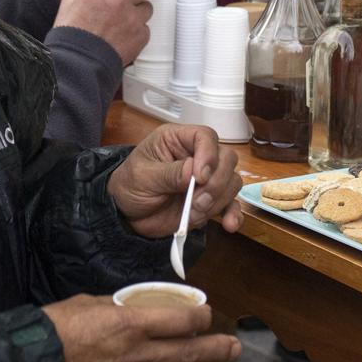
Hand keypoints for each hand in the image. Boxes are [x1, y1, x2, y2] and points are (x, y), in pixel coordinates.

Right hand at [43, 295, 238, 361]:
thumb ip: (120, 307)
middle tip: (234, 348)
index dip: (200, 315)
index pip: (179, 320)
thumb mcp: (91, 303)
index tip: (208, 313)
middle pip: (186, 353)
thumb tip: (138, 307)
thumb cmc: (57, 326)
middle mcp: (136, 354)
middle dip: (215, 350)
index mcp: (130, 324)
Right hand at [54, 0, 163, 64]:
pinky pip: (145, 27)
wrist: (77, 64)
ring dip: (140, 8)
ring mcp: (133, 20)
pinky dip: (137, 29)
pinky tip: (122, 34)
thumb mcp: (70, 0)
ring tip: (123, 17)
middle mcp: (120, 1)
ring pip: (148, 6)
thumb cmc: (71, 33)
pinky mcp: (140, 37)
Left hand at [106, 124, 244, 237]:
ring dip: (218, 200)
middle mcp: (196, 156)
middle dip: (216, 182)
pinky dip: (233, 214)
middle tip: (196, 201)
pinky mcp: (210, 201)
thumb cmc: (130, 186)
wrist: (128, 215)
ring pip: (232, 181)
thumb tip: (193, 171)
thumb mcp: (143, 176)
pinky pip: (231, 204)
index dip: (209, 154)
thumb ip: (168, 173)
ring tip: (194, 213)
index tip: (199, 177)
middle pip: (226, 158)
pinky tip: (229, 225)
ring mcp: (206, 180)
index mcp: (177, 140)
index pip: (205, 136)